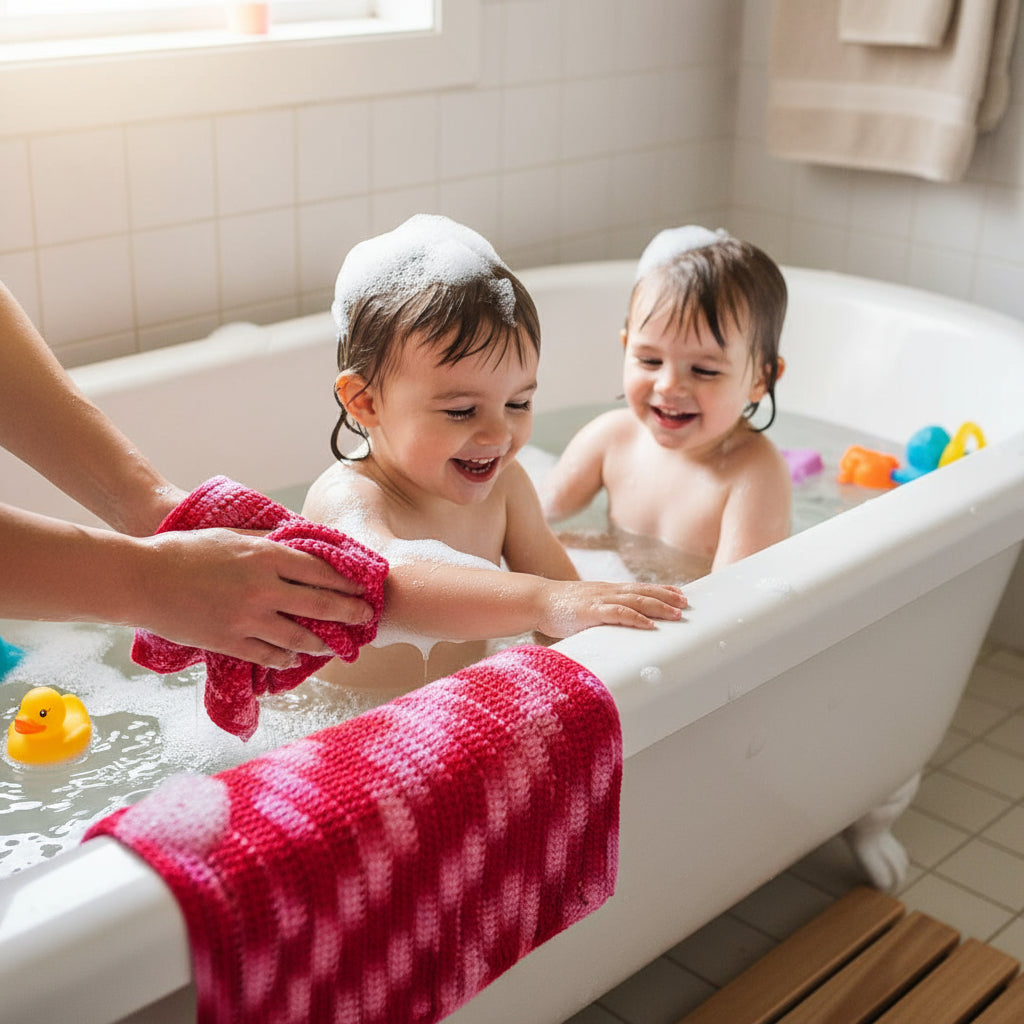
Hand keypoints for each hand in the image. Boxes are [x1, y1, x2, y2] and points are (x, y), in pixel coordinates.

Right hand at [135, 528, 375, 667]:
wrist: (141, 579)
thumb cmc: (184, 550)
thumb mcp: (232, 534)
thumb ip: (266, 540)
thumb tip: (296, 540)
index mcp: (266, 556)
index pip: (321, 570)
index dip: (347, 581)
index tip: (364, 587)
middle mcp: (264, 589)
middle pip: (320, 604)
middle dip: (349, 612)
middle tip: (366, 617)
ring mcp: (248, 619)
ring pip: (299, 636)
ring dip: (322, 642)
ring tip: (336, 645)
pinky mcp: (230, 642)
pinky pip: (269, 654)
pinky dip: (286, 657)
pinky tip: (295, 657)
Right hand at [536, 580, 685, 637]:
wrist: (536, 600)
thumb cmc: (559, 608)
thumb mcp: (585, 609)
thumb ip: (601, 615)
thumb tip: (614, 629)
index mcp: (607, 591)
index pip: (639, 588)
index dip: (661, 590)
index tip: (680, 594)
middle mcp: (608, 591)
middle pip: (643, 592)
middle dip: (666, 597)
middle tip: (686, 604)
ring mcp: (600, 600)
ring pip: (636, 601)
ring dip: (658, 607)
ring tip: (676, 614)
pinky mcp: (591, 611)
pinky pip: (618, 614)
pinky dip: (636, 618)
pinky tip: (649, 625)